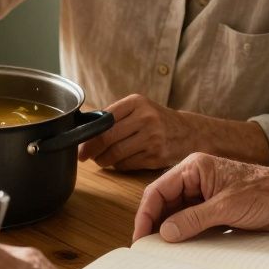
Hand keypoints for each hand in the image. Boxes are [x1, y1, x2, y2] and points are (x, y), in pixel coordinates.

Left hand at [77, 94, 199, 169]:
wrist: (189, 132)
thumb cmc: (157, 120)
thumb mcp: (139, 108)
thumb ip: (115, 115)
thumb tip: (84, 128)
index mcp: (137, 102)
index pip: (104, 119)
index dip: (88, 134)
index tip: (78, 142)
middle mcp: (146, 118)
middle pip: (107, 137)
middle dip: (90, 149)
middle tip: (83, 156)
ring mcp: (153, 139)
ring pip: (116, 154)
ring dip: (102, 160)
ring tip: (99, 159)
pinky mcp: (156, 157)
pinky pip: (127, 164)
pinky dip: (117, 165)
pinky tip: (116, 162)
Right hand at [133, 153, 268, 242]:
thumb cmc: (266, 192)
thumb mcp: (226, 207)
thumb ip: (193, 219)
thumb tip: (165, 232)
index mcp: (194, 167)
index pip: (158, 190)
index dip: (146, 214)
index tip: (140, 235)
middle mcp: (196, 178)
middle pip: (164, 202)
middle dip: (154, 223)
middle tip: (147, 247)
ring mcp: (204, 194)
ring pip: (176, 213)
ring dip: (169, 230)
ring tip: (160, 250)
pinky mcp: (214, 208)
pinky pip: (190, 220)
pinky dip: (183, 233)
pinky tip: (179, 247)